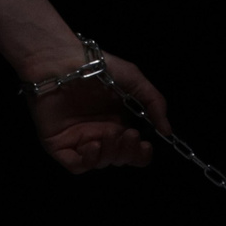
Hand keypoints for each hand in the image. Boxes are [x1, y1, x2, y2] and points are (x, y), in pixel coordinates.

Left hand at [23, 49, 170, 174]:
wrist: (61, 61)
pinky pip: (75, 165)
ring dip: (110, 154)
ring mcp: (78, 140)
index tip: (146, 145)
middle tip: (130, 135)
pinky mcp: (58, 143)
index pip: (133, 151)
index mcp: (116, 123)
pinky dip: (87, 161)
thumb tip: (167, 131)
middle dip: (128, 153)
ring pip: (101, 162)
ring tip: (111, 135)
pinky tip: (92, 145)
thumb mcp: (134, 79)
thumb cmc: (98, 66)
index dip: (141, 154)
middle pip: (119, 158)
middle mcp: (99, 134)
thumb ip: (155, 103)